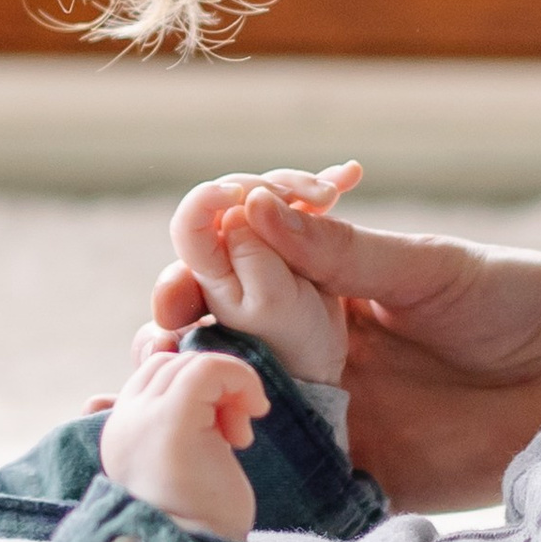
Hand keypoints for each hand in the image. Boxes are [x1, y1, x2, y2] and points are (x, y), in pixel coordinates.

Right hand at [97, 349, 267, 541]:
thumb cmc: (203, 518)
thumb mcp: (188, 459)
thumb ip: (188, 419)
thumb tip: (201, 375)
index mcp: (121, 433)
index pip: (153, 373)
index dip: (194, 386)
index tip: (220, 425)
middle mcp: (123, 422)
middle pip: (172, 364)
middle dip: (212, 387)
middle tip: (234, 433)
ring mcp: (142, 419)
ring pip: (191, 363)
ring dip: (229, 389)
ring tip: (238, 436)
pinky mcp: (172, 420)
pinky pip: (208, 368)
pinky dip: (240, 379)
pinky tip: (254, 415)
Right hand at [156, 192, 540, 509]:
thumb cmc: (525, 297)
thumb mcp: (432, 267)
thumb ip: (346, 253)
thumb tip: (256, 210)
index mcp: (327, 290)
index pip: (237, 277)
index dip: (196, 277)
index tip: (176, 284)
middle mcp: (319, 354)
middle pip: (221, 351)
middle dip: (175, 348)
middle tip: (159, 351)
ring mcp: (339, 419)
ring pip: (244, 419)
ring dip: (197, 415)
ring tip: (157, 412)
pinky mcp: (368, 480)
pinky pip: (299, 490)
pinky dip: (249, 490)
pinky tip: (206, 489)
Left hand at [163, 163, 358, 385]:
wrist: (324, 365)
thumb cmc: (293, 344)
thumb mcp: (272, 304)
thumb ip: (252, 253)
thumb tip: (240, 204)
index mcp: (208, 272)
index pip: (190, 223)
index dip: (206, 199)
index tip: (240, 194)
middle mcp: (224, 253)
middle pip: (235, 199)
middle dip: (270, 190)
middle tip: (315, 200)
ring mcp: (255, 243)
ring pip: (267, 195)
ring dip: (300, 187)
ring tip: (333, 196)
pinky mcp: (286, 238)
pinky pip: (297, 203)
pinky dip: (322, 187)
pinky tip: (350, 175)